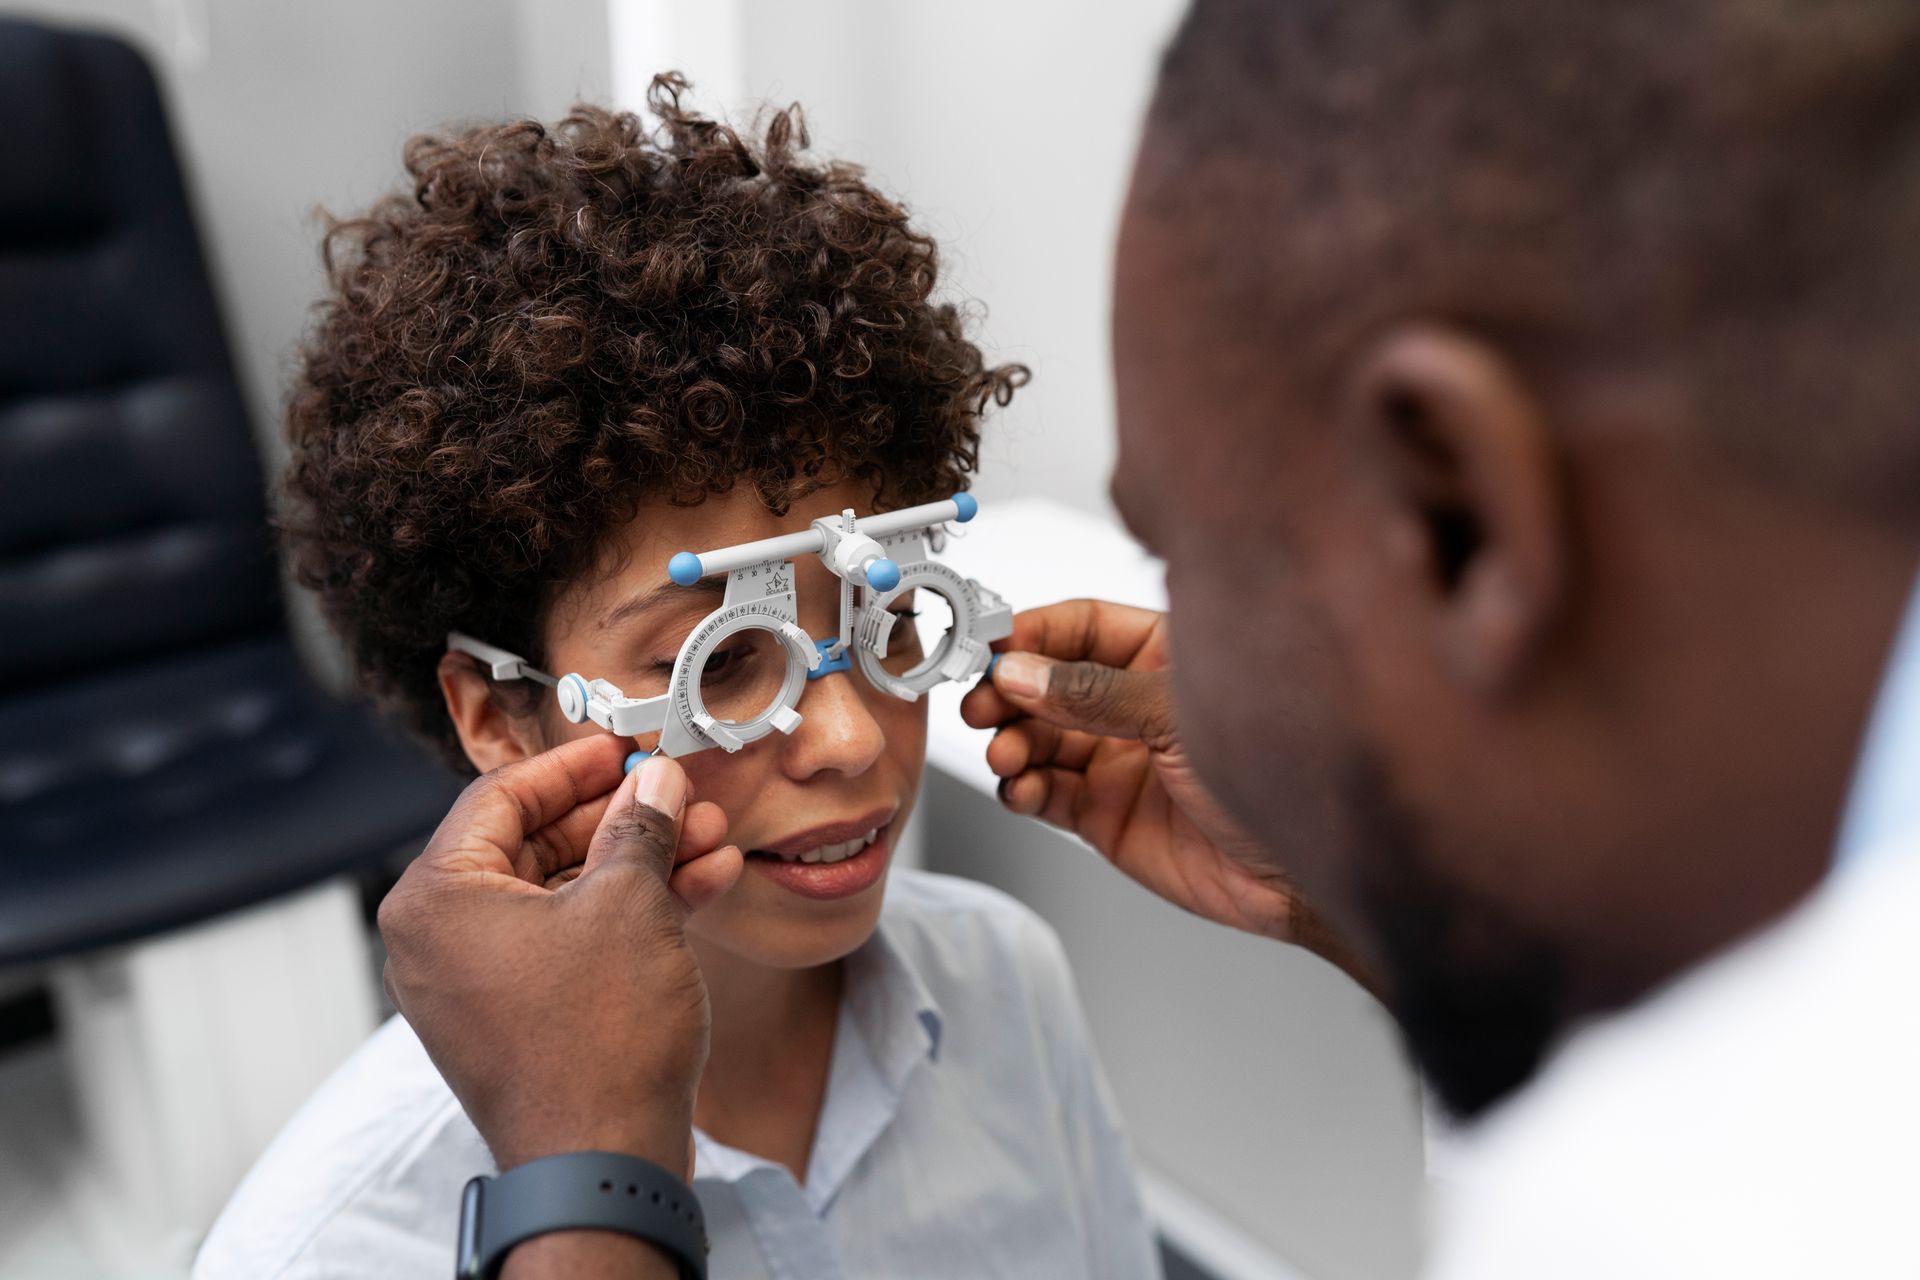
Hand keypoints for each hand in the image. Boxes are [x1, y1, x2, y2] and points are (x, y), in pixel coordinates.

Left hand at [377, 734, 741, 1173]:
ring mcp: (477, 984)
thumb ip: (638, 828)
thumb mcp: (629, 904)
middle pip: (536, 844)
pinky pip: (570, 941)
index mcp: (435, 899)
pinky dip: (627, 915)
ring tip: (709, 840)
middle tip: (681, 796)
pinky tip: (699, 888)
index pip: (499, 797)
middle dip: (623, 818)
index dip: (573, 765)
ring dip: (639, 864)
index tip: (623, 749)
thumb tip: (654, 785)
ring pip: (564, 894)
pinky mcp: (518, 1019)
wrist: (602, 1163)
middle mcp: (440, 940)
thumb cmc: (595, 1043)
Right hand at [961, 600, 1372, 986]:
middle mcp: (1132, 703)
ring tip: (1008, 753)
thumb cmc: (1281, 774)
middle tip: (983, 703)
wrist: (1303, 874)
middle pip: (1045, 683)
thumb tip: (1024, 673)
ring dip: (1012, 742)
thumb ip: (1094, 695)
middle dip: (1008, 693)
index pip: (1078, 626)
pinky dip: (1023, 789)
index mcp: (1161, 655)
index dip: (1030, 635)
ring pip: (1037, 739)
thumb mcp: (1179, 718)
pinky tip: (1023, 788)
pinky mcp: (1104, 812)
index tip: (990, 646)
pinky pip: (1046, 793)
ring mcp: (1116, 758)